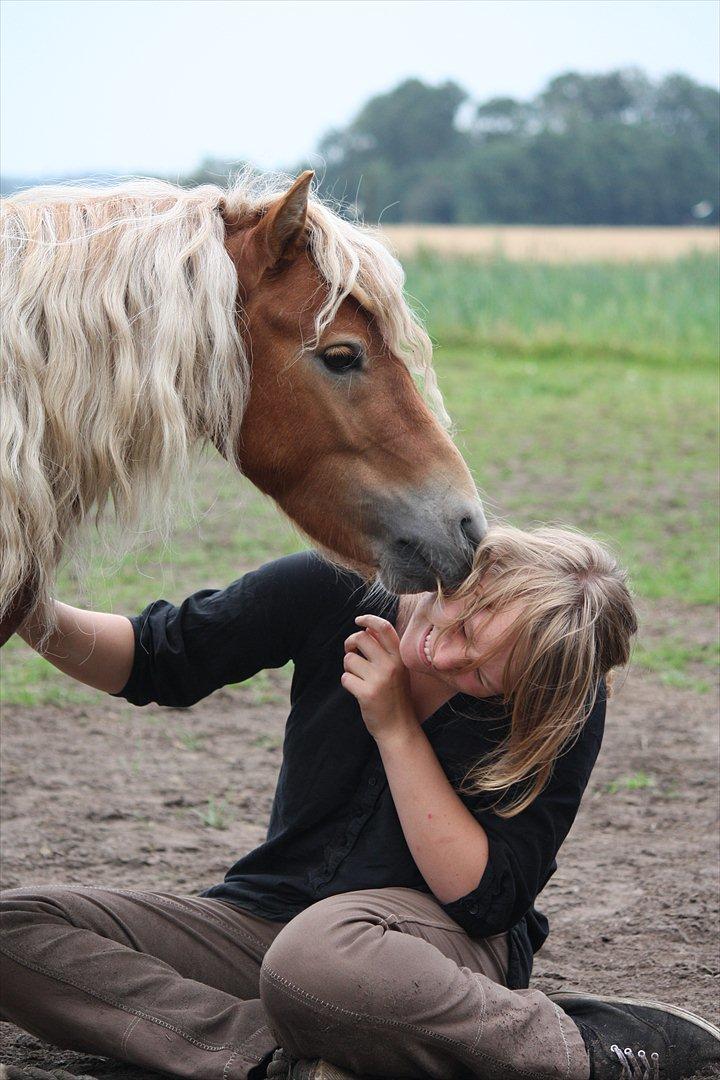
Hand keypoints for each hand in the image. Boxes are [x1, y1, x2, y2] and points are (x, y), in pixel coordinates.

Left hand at [342, 614, 418, 742]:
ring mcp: (379, 679)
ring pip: (349, 659)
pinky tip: (358, 690)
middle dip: (350, 644)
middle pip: (360, 638)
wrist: (398, 727)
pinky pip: (345, 677)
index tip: (358, 620)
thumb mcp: (398, 670)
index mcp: (399, 657)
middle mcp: (391, 665)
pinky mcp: (367, 693)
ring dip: (349, 668)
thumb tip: (366, 630)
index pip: (384, 628)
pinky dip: (348, 682)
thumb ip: (385, 651)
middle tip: (351, 652)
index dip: (369, 619)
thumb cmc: (395, 696)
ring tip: (359, 678)